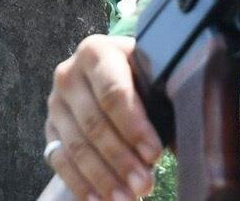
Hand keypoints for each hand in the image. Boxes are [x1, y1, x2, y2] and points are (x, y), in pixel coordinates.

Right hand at [45, 34, 160, 200]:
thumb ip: (166, 96)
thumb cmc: (139, 75)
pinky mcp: (49, 128)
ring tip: (128, 198)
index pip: (113, 93)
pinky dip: (80, 185)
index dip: (134, 126)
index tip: (154, 154)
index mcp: (96, 52)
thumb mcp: (151, 73)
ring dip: (103, 178)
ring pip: (76, 146)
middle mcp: (69, 74)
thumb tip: (190, 139)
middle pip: (94, 123)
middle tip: (144, 185)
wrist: (107, 69)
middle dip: (121, 159)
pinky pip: (60, 160)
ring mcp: (55, 103)